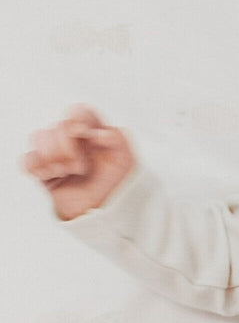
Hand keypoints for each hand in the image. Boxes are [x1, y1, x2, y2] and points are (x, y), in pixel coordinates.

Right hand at [23, 105, 134, 219]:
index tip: (83, 134)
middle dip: (67, 148)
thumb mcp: (126, 161)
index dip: (77, 119)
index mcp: (92, 133)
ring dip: (52, 156)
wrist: (101, 211)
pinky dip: (37, 166)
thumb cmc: (114, 184)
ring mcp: (55, 152)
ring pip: (38, 137)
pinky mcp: (42, 168)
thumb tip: (99, 133)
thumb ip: (119, 140)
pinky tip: (51, 175)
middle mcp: (72, 139)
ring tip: (66, 172)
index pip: (78, 111)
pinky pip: (28, 159)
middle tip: (80, 167)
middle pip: (58, 126)